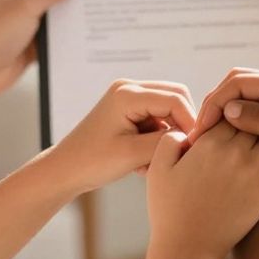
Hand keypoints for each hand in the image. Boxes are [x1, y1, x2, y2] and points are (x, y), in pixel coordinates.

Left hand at [43, 79, 196, 195]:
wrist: (64, 170)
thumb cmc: (92, 162)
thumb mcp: (133, 154)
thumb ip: (165, 141)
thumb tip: (191, 135)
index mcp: (127, 94)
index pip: (175, 99)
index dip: (190, 122)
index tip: (194, 147)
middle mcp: (128, 88)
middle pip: (175, 97)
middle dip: (183, 124)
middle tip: (182, 151)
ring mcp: (127, 98)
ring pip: (167, 109)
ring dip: (168, 133)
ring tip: (155, 161)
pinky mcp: (128, 110)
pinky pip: (156, 118)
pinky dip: (157, 137)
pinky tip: (144, 161)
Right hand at [146, 123, 258, 258]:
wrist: (190, 248)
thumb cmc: (170, 210)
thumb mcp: (158, 169)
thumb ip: (170, 139)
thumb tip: (187, 129)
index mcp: (210, 143)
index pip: (228, 113)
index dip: (227, 116)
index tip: (224, 126)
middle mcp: (236, 153)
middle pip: (251, 123)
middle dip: (248, 124)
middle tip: (244, 133)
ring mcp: (256, 172)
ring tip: (258, 144)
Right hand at [192, 69, 258, 200]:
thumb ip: (258, 119)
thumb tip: (227, 108)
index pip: (236, 82)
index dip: (215, 103)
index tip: (202, 129)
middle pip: (235, 86)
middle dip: (214, 105)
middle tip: (199, 133)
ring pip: (239, 101)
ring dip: (222, 115)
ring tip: (206, 139)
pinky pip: (248, 116)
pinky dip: (232, 126)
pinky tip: (223, 144)